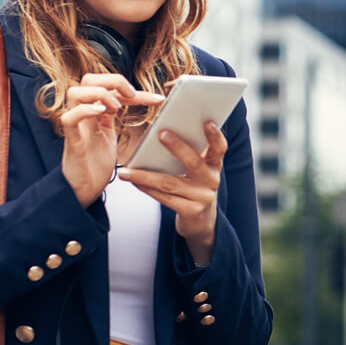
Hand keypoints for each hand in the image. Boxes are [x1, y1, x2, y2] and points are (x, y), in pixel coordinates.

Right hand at [60, 74, 163, 206]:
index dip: (135, 89)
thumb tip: (141, 109)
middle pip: (88, 80)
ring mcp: (76, 126)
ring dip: (100, 94)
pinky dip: (85, 110)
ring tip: (116, 106)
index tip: (159, 99)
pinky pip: (70, 117)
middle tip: (131, 95)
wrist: (83, 190)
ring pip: (75, 92)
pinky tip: (101, 111)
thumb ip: (116, 119)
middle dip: (112, 80)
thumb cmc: (95, 164)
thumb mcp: (110, 136)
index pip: (110, 88)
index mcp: (94, 112)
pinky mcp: (71, 140)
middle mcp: (82, 114)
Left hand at [117, 121, 226, 264]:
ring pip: (170, 183)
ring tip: (126, 171)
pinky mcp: (190, 211)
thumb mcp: (198, 170)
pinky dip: (146, 188)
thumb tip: (162, 130)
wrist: (201, 222)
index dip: (215, 136)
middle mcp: (211, 180)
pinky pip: (164, 198)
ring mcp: (202, 197)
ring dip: (145, 175)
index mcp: (214, 165)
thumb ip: (189, 154)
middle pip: (194, 162)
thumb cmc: (193, 187)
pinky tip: (133, 181)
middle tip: (161, 133)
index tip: (207, 122)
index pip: (219, 148)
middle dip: (177, 147)